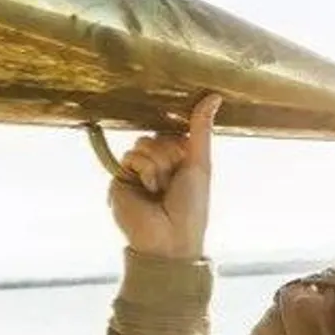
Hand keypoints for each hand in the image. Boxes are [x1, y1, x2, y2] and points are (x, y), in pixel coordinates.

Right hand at [107, 94, 221, 259]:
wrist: (170, 238)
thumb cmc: (192, 206)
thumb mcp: (200, 163)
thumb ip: (201, 129)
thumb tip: (214, 95)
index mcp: (175, 161)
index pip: (173, 132)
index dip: (180, 143)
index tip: (185, 161)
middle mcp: (154, 165)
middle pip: (158, 136)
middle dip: (171, 155)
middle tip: (174, 181)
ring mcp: (136, 172)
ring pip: (144, 143)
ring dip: (159, 165)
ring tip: (161, 189)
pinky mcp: (120, 180)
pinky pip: (131, 156)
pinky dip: (145, 170)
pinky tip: (149, 190)